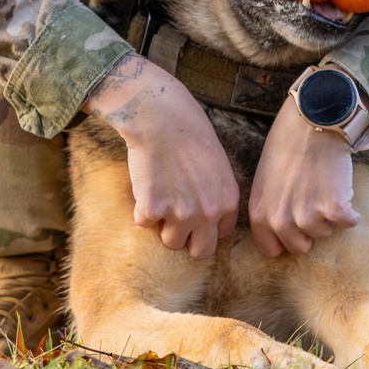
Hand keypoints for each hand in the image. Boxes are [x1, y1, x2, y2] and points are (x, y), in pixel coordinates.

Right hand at [82, 53, 239, 258]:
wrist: (161, 117)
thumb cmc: (189, 132)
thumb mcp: (218, 165)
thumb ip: (216, 194)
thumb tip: (208, 218)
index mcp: (227, 201)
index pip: (220, 235)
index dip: (205, 224)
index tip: (194, 211)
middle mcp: (207, 213)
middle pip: (200, 251)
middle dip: (188, 238)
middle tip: (175, 218)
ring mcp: (180, 214)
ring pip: (170, 242)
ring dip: (163, 225)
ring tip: (160, 195)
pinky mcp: (152, 209)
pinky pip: (143, 224)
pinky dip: (140, 208)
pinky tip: (146, 183)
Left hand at [248, 95, 359, 256]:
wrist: (312, 121)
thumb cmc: (286, 144)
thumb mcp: (264, 179)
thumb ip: (269, 208)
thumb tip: (278, 231)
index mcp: (260, 214)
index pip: (270, 249)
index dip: (284, 238)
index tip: (293, 225)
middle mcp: (281, 220)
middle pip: (300, 248)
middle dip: (307, 230)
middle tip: (311, 202)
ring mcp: (308, 216)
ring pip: (324, 234)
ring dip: (328, 215)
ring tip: (323, 186)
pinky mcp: (334, 209)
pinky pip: (349, 223)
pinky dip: (351, 211)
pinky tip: (343, 190)